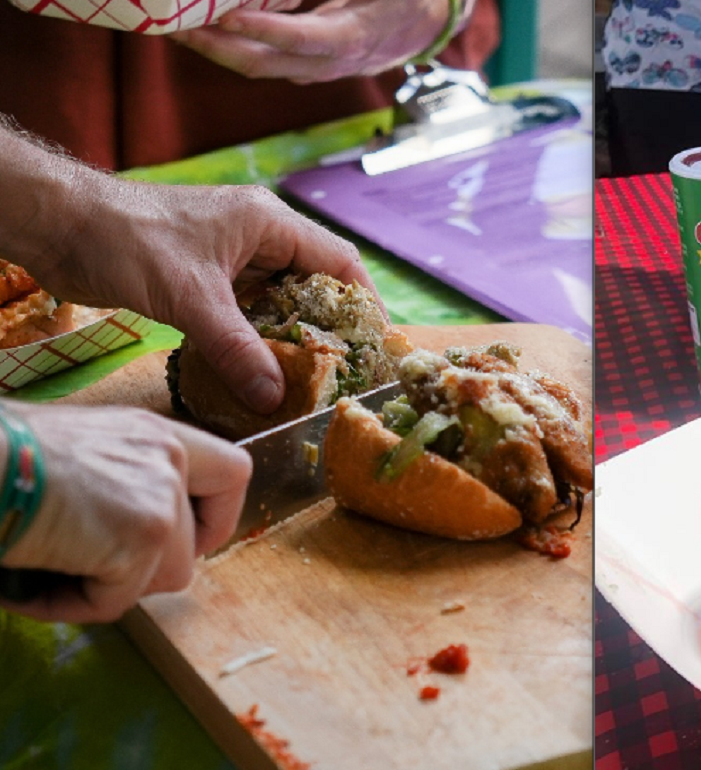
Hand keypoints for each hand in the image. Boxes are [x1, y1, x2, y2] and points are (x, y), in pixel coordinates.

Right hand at [0, 403, 250, 623]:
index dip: (216, 518)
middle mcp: (168, 458)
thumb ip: (121, 476)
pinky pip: (117, 601)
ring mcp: (160, 497)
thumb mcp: (79, 449)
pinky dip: (71, 605)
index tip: (187, 542)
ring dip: (106, 588)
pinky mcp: (142, 537)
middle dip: (146, 571)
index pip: (232, 472)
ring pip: (162, 579)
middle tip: (92, 571)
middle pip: (195, 546)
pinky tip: (29, 586)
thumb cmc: (2, 455)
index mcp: (155, 433)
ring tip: (48, 573)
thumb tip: (120, 528)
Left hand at [35, 173, 378, 413]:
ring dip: (290, 334)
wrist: (59, 225)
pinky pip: (245, 308)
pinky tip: (258, 368)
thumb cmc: (128, 240)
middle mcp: (257, 234)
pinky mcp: (203, 275)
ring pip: (279, 298)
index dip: (365, 303)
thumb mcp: (191, 299)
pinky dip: (256, 336)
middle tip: (343, 371)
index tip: (376, 346)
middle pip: (314, 282)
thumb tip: (274, 398)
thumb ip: (237, 349)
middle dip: (329, 326)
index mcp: (269, 222)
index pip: (340, 262)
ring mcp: (229, 254)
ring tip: (307, 378)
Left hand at [171, 0, 450, 83]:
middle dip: (215, 47)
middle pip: (264, 64)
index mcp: (351, 38)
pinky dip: (232, 47)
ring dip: (215, 49)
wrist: (423, 22)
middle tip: (174, 24)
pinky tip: (206, 29)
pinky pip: (263, 61)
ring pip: (258, 67)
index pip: (300, 39)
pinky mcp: (309, 67)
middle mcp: (330, 63)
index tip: (226, 12)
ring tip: (174, 26)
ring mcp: (318, 70)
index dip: (262, 29)